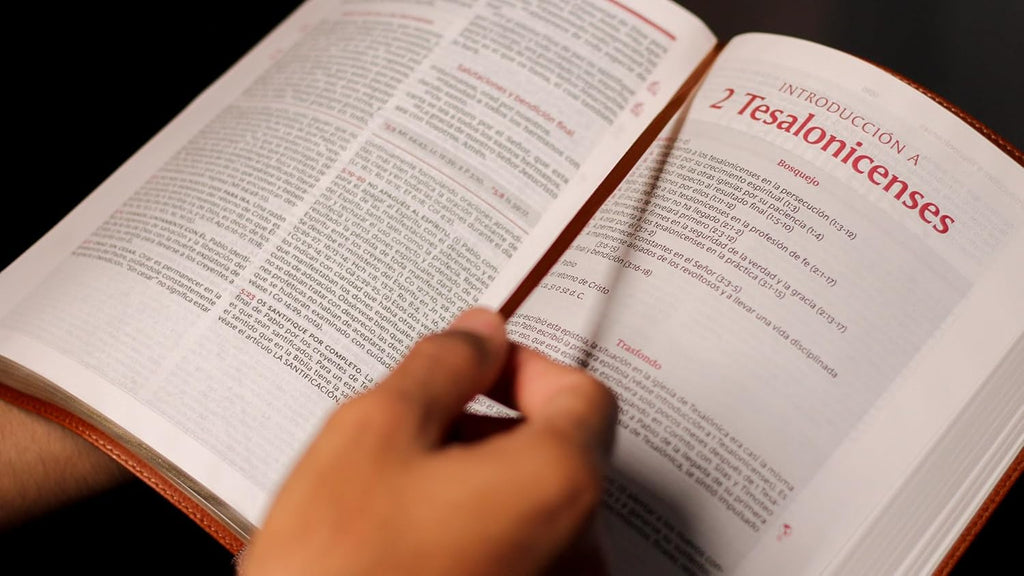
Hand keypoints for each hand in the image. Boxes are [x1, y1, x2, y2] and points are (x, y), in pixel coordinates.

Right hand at [239, 307, 617, 575]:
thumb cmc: (341, 573)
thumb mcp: (377, 433)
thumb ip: (443, 364)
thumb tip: (479, 333)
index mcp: (558, 482)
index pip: (583, 392)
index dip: (524, 366)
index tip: (475, 367)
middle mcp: (577, 546)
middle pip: (558, 448)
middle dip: (488, 424)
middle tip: (415, 429)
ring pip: (531, 503)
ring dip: (474, 478)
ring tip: (394, 495)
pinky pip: (517, 550)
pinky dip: (473, 527)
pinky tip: (406, 539)